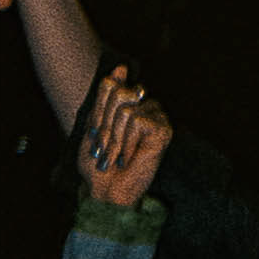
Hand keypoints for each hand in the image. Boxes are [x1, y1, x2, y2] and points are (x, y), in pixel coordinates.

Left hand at [78, 66, 170, 206]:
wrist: (105, 191)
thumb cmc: (98, 162)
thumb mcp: (94, 124)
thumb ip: (106, 96)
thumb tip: (121, 67)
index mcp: (127, 101)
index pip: (110, 84)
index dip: (98, 110)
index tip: (96, 134)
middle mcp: (143, 104)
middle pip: (119, 93)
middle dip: (105, 126)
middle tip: (105, 149)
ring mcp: (156, 116)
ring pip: (126, 110)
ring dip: (114, 139)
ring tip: (117, 156)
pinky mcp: (163, 130)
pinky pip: (138, 121)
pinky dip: (128, 143)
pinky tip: (129, 157)